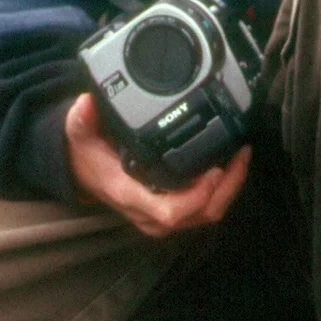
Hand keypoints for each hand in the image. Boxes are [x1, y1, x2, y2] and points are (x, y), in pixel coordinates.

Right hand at [65, 91, 250, 238]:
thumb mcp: (79, 134)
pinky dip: (222, 191)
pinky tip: (230, 166)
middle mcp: (149, 214)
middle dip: (226, 188)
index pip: (170, 211)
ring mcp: (162, 218)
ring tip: (240, 156)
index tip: (213, 171)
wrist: (85, 174)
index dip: (197, 196)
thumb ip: (82, 118)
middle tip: (239, 154)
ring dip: (229, 189)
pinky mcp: (173, 215)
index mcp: (131, 196)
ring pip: (207, 214)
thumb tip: (86, 102)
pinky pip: (204, 210)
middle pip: (200, 214)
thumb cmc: (89, 156)